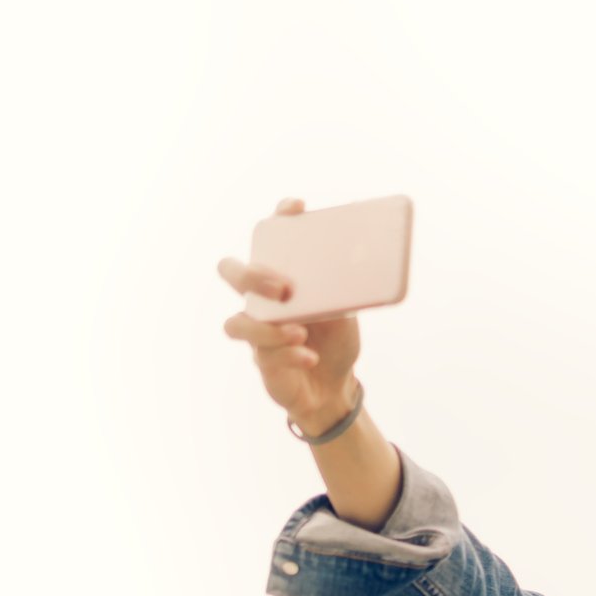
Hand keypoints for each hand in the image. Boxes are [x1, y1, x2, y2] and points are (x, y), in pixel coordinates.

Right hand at [218, 196, 363, 430]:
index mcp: (280, 279)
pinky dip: (289, 355)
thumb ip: (344, 290)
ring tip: (300, 331)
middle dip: (251, 276)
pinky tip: (309, 357)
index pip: (269, 240)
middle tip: (283, 288)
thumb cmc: (334, 340)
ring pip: (237, 323)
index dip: (278, 219)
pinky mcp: (263, 362)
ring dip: (267, 328)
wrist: (334, 387)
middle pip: (231, 272)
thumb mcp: (345, 312)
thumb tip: (363, 261)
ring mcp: (257, 332)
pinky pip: (264, 356)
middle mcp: (261, 301)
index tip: (296, 208)